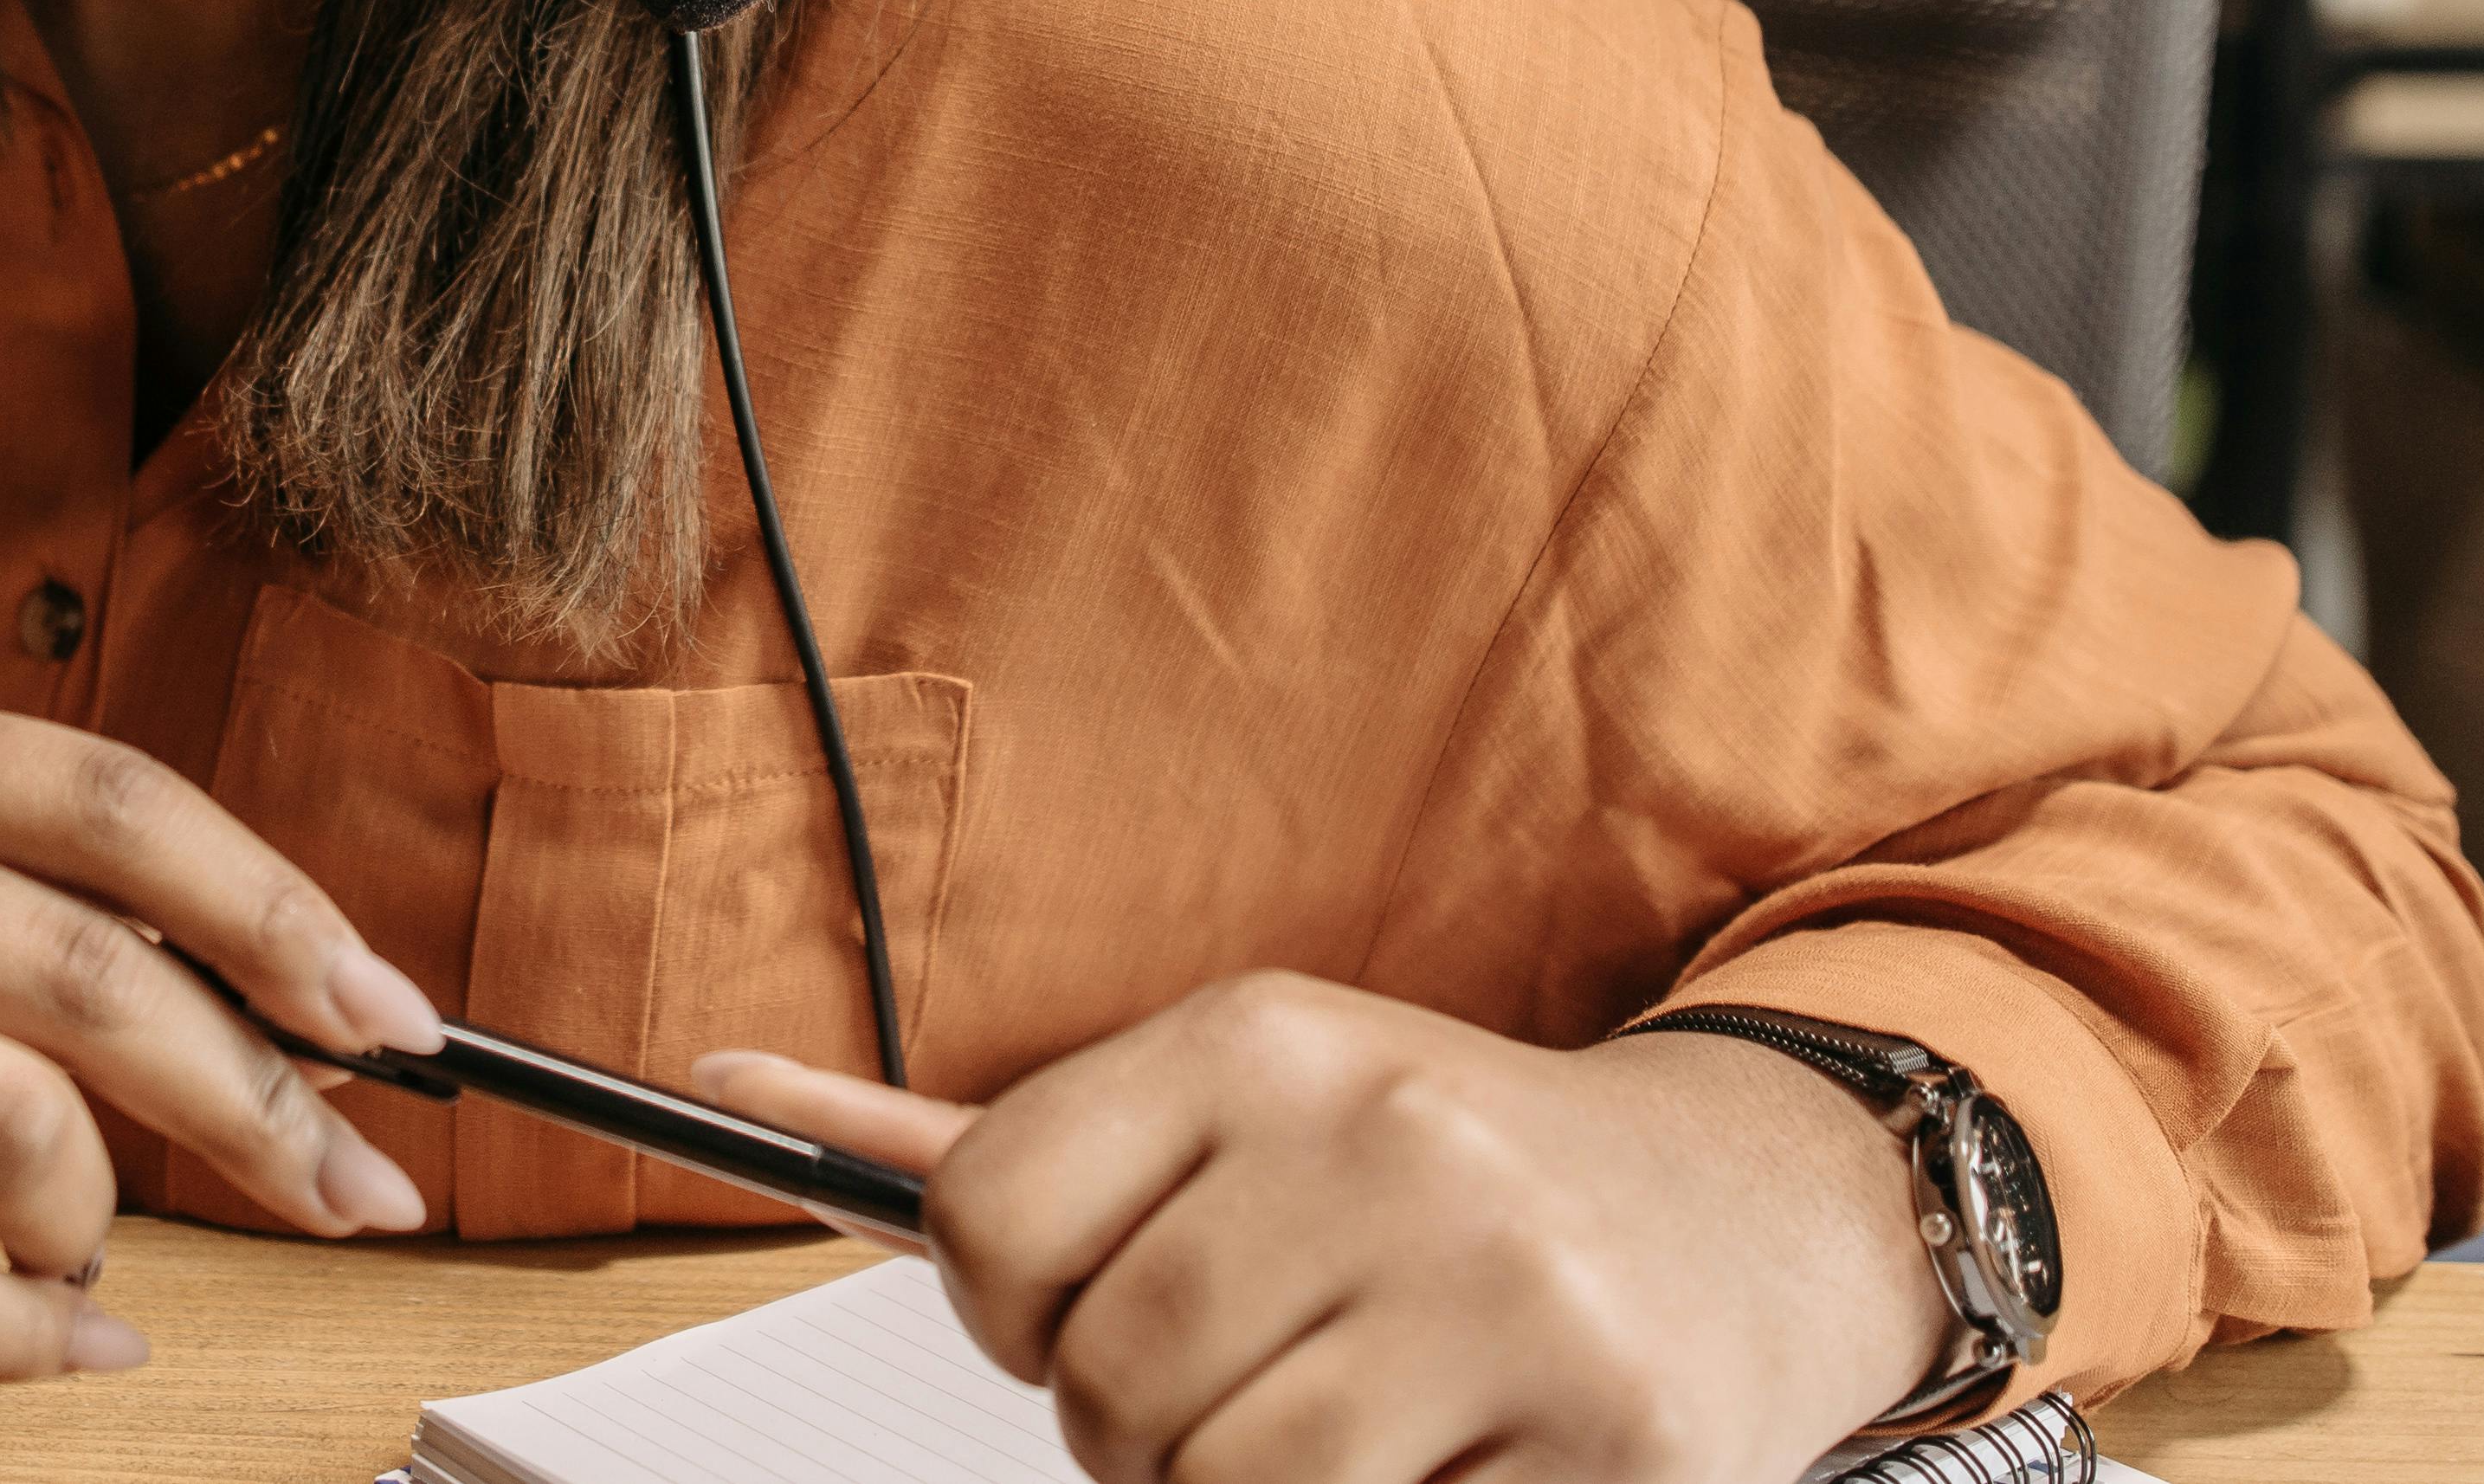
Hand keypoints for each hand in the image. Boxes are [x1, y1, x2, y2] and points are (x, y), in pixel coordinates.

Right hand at [0, 688, 440, 1381]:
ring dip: (99, 1219)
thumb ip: (52, 912)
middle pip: (89, 973)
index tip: (388, 1018)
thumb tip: (318, 1023)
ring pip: (16, 1134)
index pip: (110, 801)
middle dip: (257, 1100)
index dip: (276, 910)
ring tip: (77, 1242)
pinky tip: (62, 1334)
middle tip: (351, 1184)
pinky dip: (35, 1340)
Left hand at [699, 973, 1953, 1483]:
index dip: (1013, 1318)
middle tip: (1259, 1386)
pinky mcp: (1617, 1437)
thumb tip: (728, 1086)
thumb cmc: (1444, 1172)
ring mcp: (1505, 1287)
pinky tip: (1453, 1462)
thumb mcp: (1228, 1106)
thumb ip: (985, 1141)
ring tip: (1345, 1432)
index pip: (984, 1226)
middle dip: (1148, 1432)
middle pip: (1106, 1388)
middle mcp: (1381, 1136)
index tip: (1088, 1317)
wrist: (1754, 1211)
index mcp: (1262, 1042)